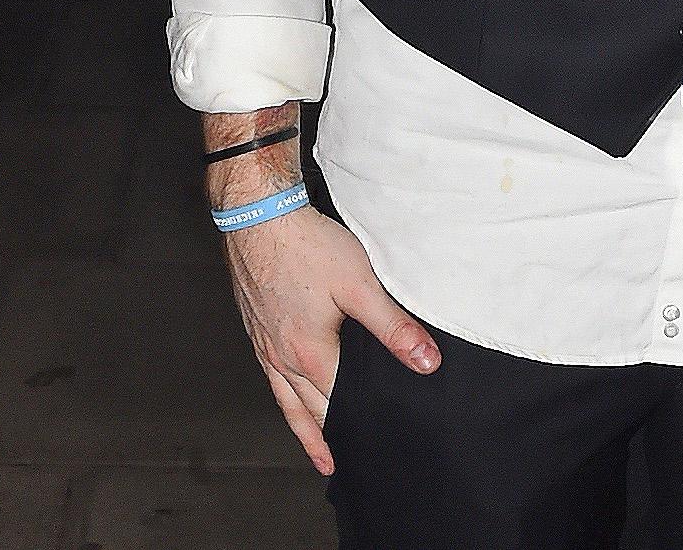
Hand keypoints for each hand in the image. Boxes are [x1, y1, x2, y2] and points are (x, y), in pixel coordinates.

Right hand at [221, 203, 440, 473]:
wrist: (259, 217)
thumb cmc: (307, 246)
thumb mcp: (359, 285)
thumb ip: (393, 327)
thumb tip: (426, 362)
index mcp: (310, 355)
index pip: (340, 405)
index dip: (360, 425)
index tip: (374, 450)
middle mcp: (282, 358)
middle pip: (311, 411)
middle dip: (330, 439)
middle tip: (348, 466)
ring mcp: (265, 345)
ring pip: (287, 401)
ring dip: (305, 429)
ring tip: (320, 455)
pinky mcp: (257, 328)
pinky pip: (272, 378)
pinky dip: (285, 398)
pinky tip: (291, 395)